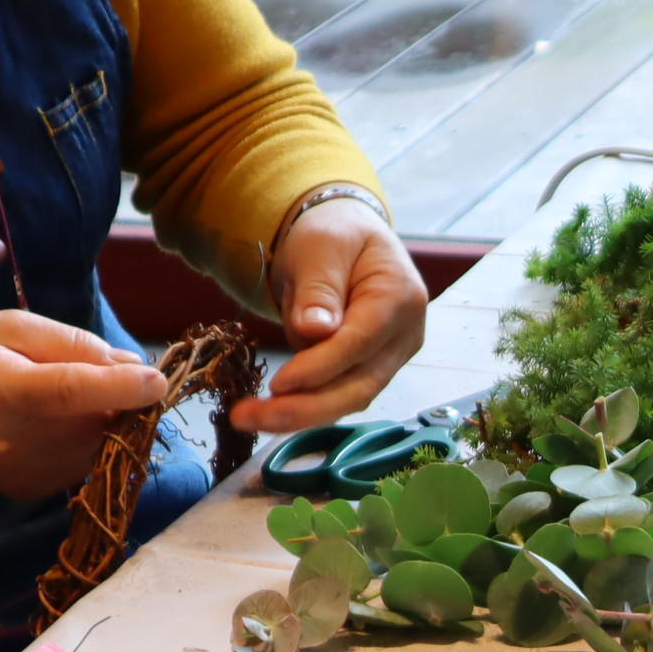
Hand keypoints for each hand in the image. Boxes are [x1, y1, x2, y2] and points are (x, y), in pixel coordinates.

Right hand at [0, 309, 167, 502]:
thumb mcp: (7, 327)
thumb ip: (72, 343)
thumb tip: (134, 368)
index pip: (67, 392)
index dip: (119, 388)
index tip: (157, 380)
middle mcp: (6, 440)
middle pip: (92, 423)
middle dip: (121, 400)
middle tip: (112, 374)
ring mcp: (19, 473)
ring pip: (97, 447)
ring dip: (106, 421)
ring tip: (76, 397)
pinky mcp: (31, 492)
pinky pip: (84, 463)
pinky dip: (88, 441)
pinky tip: (59, 423)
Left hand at [235, 195, 425, 436]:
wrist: (344, 239)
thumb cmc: (335, 235)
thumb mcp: (322, 246)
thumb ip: (320, 288)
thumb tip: (314, 331)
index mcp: (401, 298)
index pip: (361, 342)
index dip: (321, 367)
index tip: (279, 384)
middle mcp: (404, 337)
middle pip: (360, 386)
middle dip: (305, 408)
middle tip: (250, 417)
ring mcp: (390, 359)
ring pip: (347, 399)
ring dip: (298, 413)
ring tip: (247, 416)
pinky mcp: (368, 372)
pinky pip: (336, 395)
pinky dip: (301, 405)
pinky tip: (265, 408)